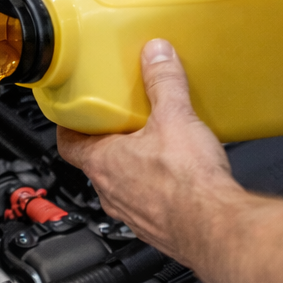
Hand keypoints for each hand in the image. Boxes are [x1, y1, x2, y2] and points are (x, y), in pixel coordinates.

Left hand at [56, 39, 244, 266]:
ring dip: (131, 167)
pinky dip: (154, 188)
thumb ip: (163, 82)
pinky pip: (145, 203)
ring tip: (153, 145)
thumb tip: (155, 55)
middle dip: (107, 141)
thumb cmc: (187, 184)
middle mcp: (109, 192)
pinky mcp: (154, 227)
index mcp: (102, 163)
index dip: (70, 126)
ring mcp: (130, 213)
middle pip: (95, 162)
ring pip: (120, 185)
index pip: (68, 144)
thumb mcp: (174, 117)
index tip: (75, 114)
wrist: (214, 227)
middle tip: (122, 121)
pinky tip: (177, 176)